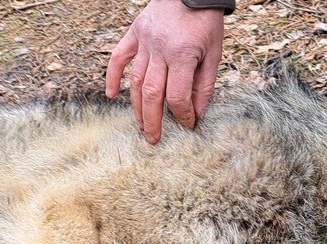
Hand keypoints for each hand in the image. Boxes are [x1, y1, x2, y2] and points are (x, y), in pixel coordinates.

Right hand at [106, 0, 223, 143]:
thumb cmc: (206, 21)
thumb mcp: (214, 53)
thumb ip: (204, 85)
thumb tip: (197, 113)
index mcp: (182, 54)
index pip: (178, 95)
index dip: (182, 114)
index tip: (187, 125)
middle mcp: (160, 49)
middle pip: (153, 94)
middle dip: (153, 120)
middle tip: (154, 139)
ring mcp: (145, 41)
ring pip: (137, 81)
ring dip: (137, 106)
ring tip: (141, 125)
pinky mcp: (135, 32)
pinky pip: (119, 57)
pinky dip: (113, 76)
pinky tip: (112, 95)